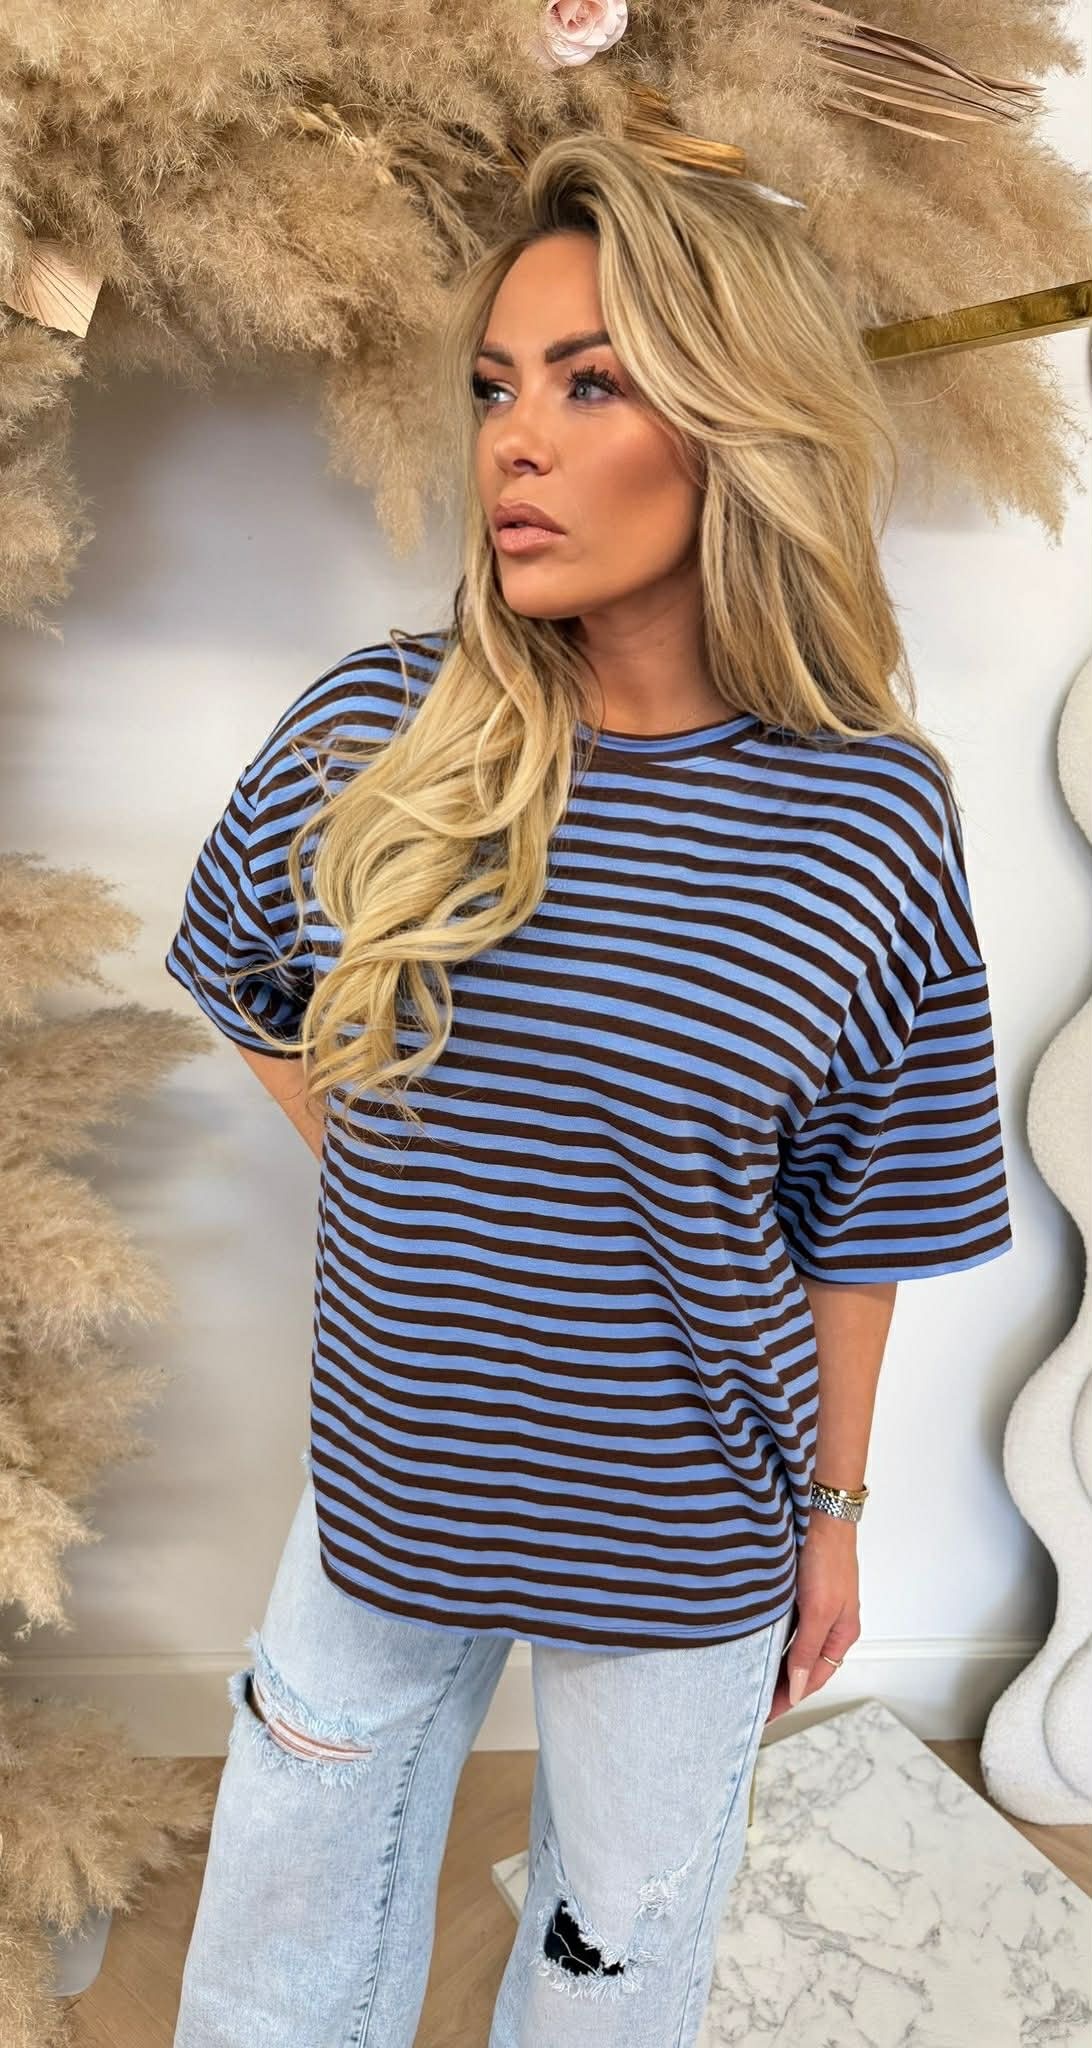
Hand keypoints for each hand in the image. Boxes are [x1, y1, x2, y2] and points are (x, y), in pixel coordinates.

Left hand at [765, 1516, 860, 1723]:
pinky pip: (784, 1625)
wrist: (820, 1513)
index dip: (789, 1699)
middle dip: (780, 1687)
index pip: (813, 1679)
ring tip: (750, 1682)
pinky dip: (770, 1640)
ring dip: (774, 1664)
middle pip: (803, 1666)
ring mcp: (815, 1607)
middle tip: (752, 1705)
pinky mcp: (799, 1592)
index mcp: (842, 1634)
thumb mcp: (819, 1610)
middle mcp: (829, 1624)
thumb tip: (797, 1688)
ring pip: (792, 1647)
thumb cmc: (828, 1559)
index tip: (766, 1716)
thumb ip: (807, 1650)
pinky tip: (753, 1645)